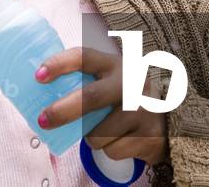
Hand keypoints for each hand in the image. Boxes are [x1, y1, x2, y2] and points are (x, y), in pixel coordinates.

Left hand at [35, 47, 167, 165]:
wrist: (170, 120)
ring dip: (92, 138)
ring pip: (98, 133)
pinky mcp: (149, 135)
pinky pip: (113, 150)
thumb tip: (43, 93)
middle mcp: (132, 82)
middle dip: (62, 111)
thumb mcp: (112, 81)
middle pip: (90, 97)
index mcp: (116, 64)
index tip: (38, 76)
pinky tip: (123, 140)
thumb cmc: (127, 98)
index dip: (60, 64)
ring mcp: (143, 109)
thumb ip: (88, 81)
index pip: (84, 57)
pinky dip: (110, 150)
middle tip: (43, 120)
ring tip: (104, 131)